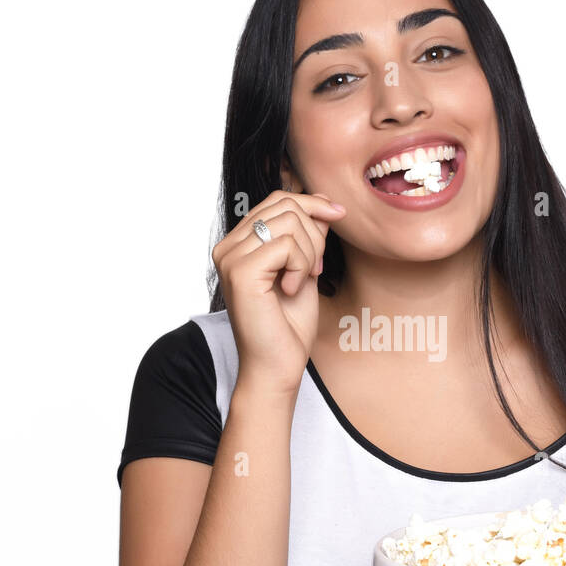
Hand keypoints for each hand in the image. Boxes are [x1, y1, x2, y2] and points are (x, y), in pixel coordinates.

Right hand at [211, 189, 345, 395]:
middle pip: (285, 205)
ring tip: (302, 280)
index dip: (313, 204)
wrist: (277, 366)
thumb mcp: (304, 268)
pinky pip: (286, 245)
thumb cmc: (288, 325)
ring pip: (289, 222)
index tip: (338, 217)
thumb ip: (307, 235)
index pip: (277, 199)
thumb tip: (324, 202)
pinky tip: (290, 289)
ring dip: (309, 252)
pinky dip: (300, 266)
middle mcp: (227, 247)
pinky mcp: (240, 272)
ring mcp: (230, 258)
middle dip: (314, 234)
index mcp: (237, 244)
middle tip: (315, 269)